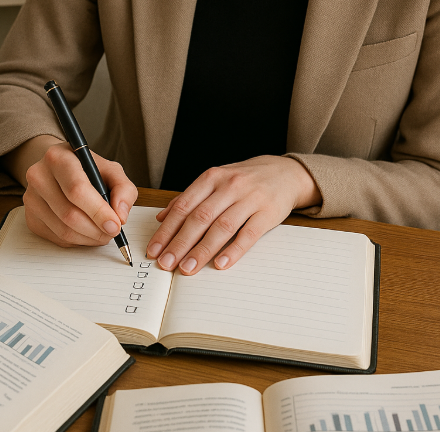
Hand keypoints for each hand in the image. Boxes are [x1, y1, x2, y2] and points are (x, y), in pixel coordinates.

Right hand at [11, 136, 137, 246]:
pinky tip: (87, 231)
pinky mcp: (30, 218)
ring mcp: (31, 198)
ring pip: (63, 230)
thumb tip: (120, 215)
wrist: (58, 168)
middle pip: (69, 214)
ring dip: (89, 238)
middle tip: (112, 231)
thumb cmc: (86, 169)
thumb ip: (123, 188)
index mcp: (58, 157)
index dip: (98, 211)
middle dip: (96, 229)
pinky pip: (57, 238)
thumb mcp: (110, 169)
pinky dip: (77, 241)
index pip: (77, 189)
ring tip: (103, 232)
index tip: (115, 224)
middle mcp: (39, 176)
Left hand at [146, 155, 320, 274]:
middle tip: (166, 263)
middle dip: (180, 243)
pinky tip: (220, 264)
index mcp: (212, 177)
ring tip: (187, 268)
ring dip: (202, 250)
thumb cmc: (245, 179)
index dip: (167, 229)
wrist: (285, 172)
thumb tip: (161, 217)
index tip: (154, 249)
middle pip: (200, 217)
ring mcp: (250, 198)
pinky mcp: (268, 212)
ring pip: (222, 227)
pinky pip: (249, 234)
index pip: (184, 206)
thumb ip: (190, 198)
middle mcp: (229, 186)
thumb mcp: (216, 180)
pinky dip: (233, 250)